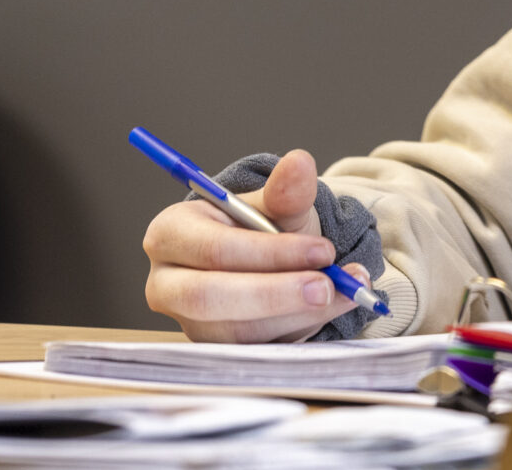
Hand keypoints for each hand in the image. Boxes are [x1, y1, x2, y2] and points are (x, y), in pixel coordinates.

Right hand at [141, 148, 365, 342]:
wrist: (264, 260)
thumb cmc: (261, 228)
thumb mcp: (276, 206)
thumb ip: (287, 191)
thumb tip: (299, 161)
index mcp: (171, 232)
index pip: (216, 248)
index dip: (272, 253)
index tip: (325, 250)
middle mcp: (165, 281)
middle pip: (211, 297)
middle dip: (277, 294)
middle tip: (329, 286)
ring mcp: (184, 321)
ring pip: (236, 330)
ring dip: (297, 314)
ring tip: (346, 292)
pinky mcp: (210, 347)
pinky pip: (252, 349)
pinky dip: (298, 329)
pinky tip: (333, 307)